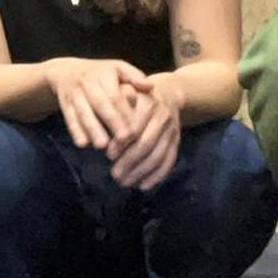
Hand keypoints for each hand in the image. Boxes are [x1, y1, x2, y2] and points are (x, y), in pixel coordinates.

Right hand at [45, 58, 150, 150]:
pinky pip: (69, 118)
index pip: (116, 95)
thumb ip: (135, 77)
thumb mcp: (118, 68)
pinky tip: (83, 144)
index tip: (135, 129)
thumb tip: (150, 87)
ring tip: (102, 145)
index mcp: (104, 73)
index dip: (125, 112)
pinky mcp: (65, 104)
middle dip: (111, 122)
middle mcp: (87, 82)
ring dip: (92, 129)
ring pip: (83, 112)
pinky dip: (75, 131)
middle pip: (100, 103)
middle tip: (124, 139)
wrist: (66, 71)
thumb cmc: (101, 73)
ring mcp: (74, 93)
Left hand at [108, 75, 181, 190]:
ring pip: (158, 155)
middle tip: (114, 175)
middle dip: (129, 162)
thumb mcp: (123, 91)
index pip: (134, 126)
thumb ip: (114, 107)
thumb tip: (101, 125)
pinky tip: (144, 187)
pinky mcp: (176, 141)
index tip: (108, 155)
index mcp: (148, 102)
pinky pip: (169, 160)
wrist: (168, 93)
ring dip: (141, 172)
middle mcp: (163, 116)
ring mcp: (172, 130)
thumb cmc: (135, 95)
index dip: (121, 142)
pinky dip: (157, 176)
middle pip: (147, 143)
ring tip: (124, 183)